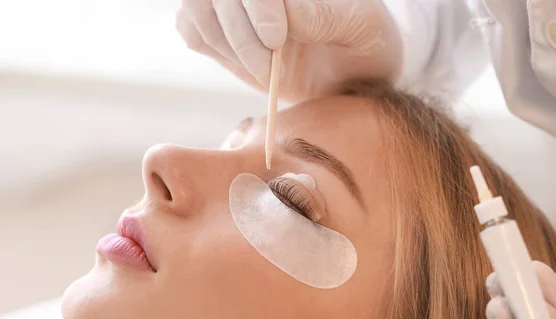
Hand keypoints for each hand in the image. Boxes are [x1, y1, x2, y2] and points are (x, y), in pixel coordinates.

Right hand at [176, 0, 402, 102]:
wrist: (349, 74)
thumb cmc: (363, 45)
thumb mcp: (362, 28)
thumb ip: (326, 17)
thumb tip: (286, 11)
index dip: (257, 4)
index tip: (276, 38)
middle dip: (240, 34)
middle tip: (267, 70)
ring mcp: (233, 5)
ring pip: (196, 10)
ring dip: (226, 46)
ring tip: (264, 72)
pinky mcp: (218, 29)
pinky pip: (191, 30)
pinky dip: (212, 49)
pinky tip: (246, 64)